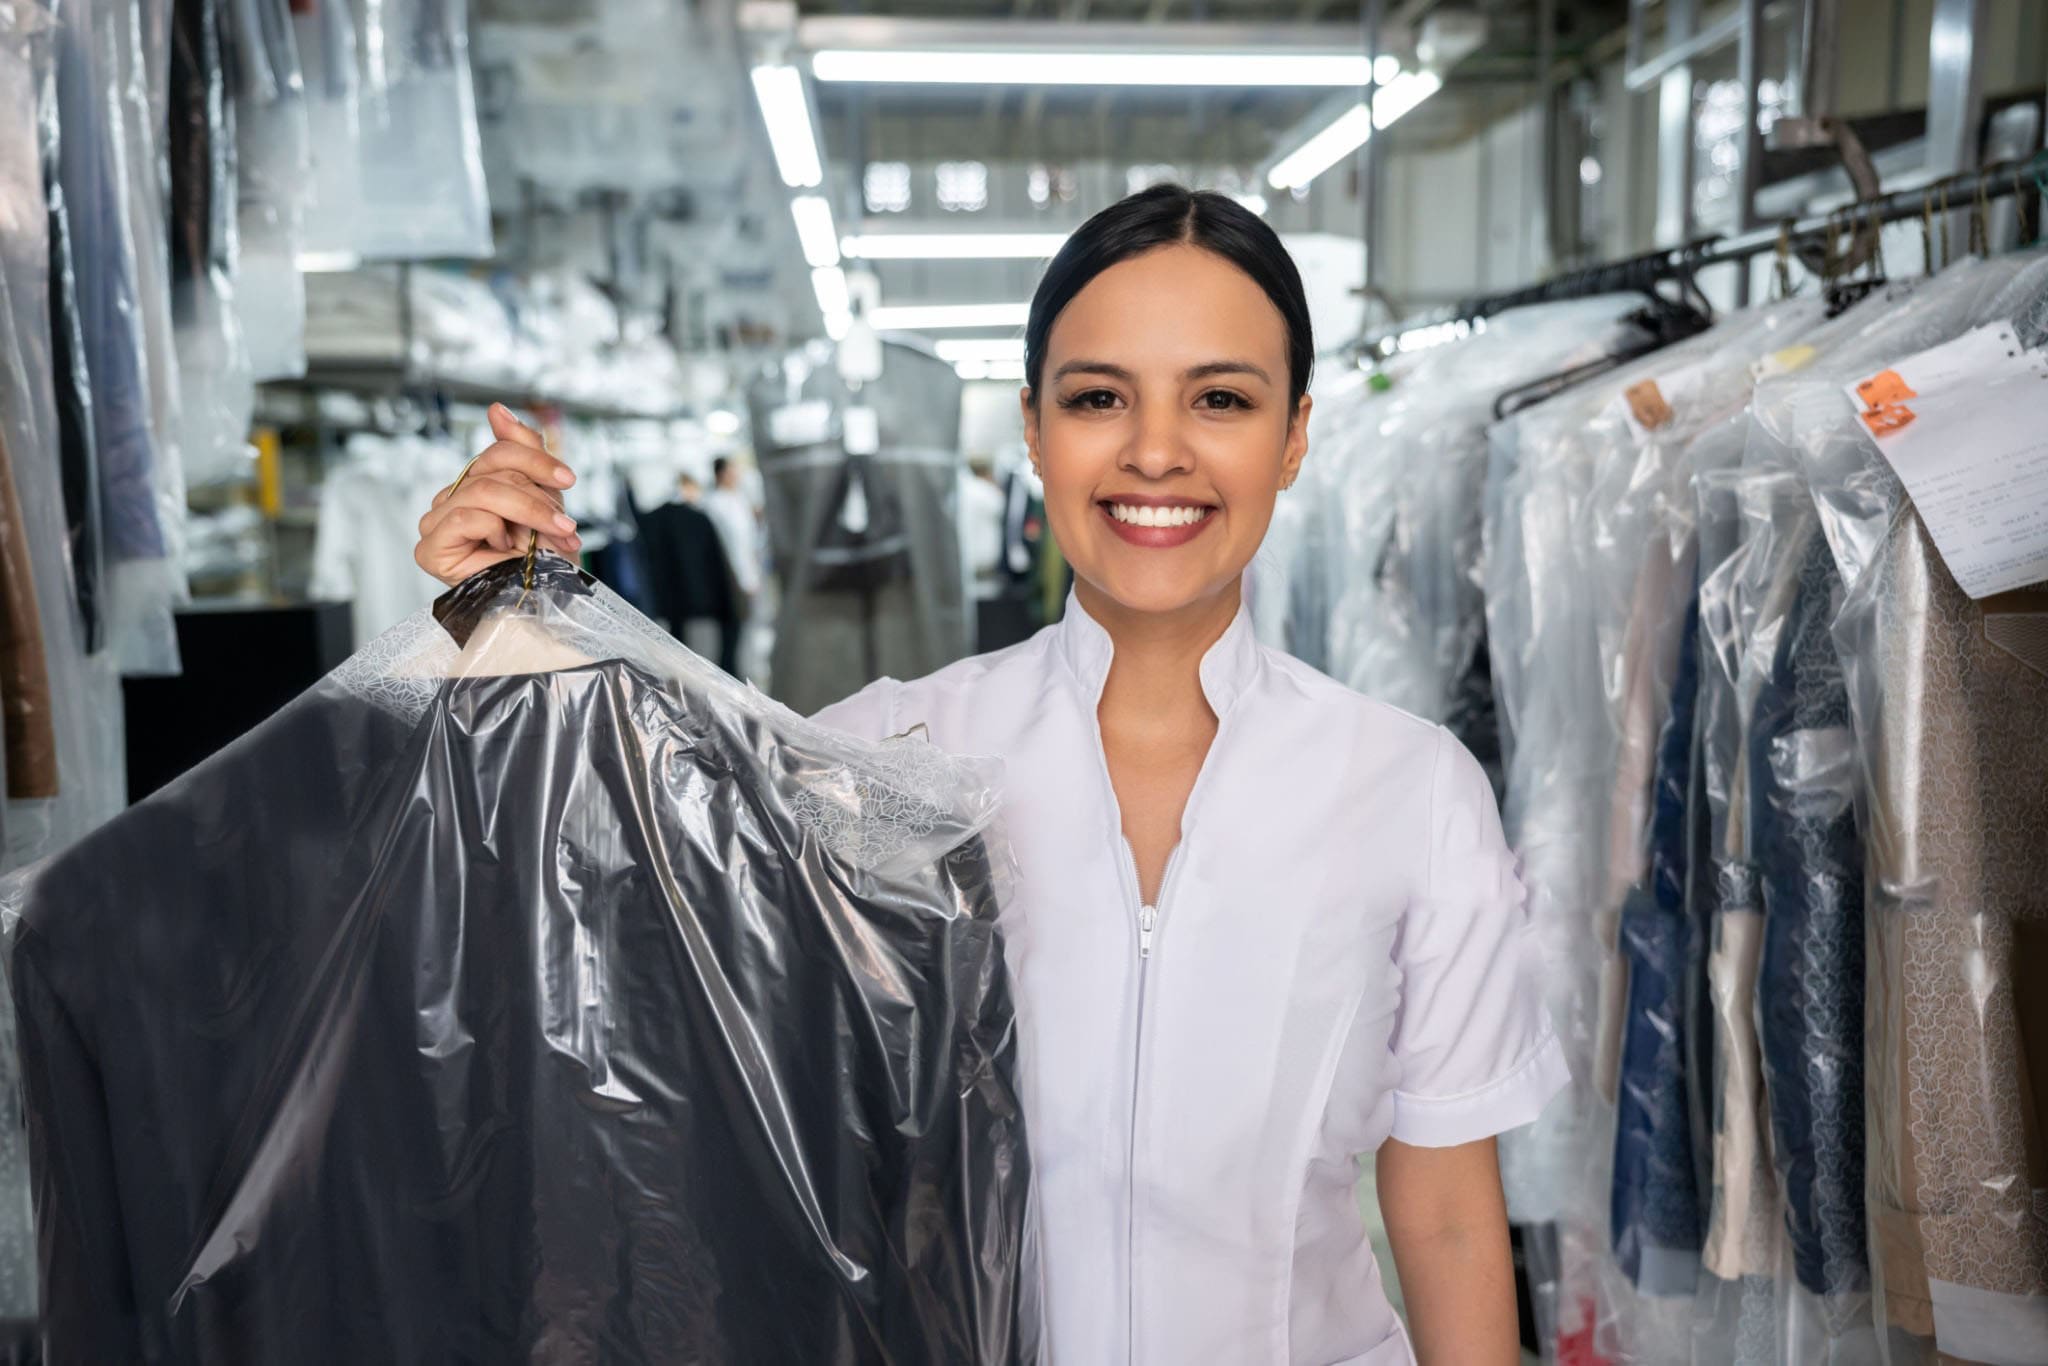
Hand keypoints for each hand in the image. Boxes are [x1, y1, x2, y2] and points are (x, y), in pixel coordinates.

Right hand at [415, 404, 580, 586]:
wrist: (549, 601)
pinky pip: (465, 517)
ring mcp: (435, 524)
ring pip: (483, 491)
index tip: (568, 480)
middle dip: (538, 498)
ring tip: (552, 537)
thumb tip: (496, 408)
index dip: (536, 461)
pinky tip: (507, 550)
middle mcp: (449, 501)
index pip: (497, 451)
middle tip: (564, 526)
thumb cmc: (544, 556)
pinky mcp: (430, 549)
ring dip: (528, 514)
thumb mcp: (544, 495)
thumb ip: (521, 449)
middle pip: (492, 470)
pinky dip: (495, 530)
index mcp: (472, 485)